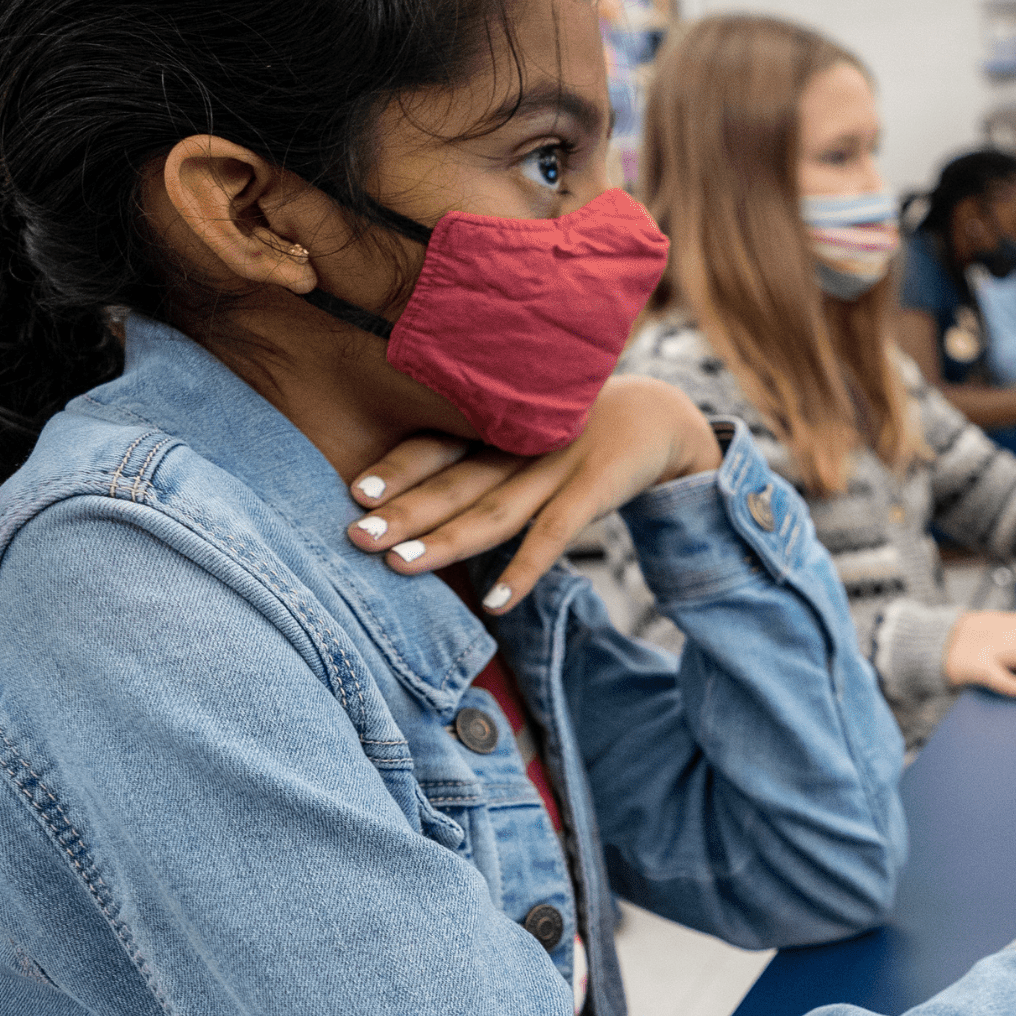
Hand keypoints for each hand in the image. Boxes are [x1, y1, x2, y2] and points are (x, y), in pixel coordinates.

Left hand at [342, 376, 719, 612]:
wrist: (661, 415)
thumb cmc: (572, 434)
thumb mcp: (526, 431)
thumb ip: (478, 455)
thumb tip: (408, 508)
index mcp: (498, 422)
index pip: (439, 443)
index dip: (398, 468)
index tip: (355, 493)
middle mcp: (521, 440)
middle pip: (456, 480)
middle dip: (405, 511)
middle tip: (357, 537)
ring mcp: (559, 462)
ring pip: (495, 509)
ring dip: (448, 540)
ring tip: (401, 567)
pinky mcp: (597, 486)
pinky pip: (556, 532)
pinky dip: (525, 567)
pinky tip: (495, 601)